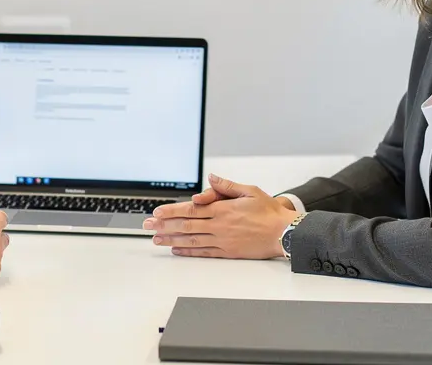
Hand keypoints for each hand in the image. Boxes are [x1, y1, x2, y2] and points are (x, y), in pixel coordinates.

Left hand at [143, 173, 298, 258]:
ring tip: (156, 239)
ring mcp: (222, 240)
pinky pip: (203, 252)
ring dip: (171, 239)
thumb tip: (210, 177)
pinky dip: (188, 251)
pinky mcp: (227, 252)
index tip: (156, 212)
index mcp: (222, 209)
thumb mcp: (249, 191)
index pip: (190, 209)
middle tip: (147, 226)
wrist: (284, 233)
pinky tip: (176, 249)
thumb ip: (227, 186)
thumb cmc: (268, 211)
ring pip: (191, 239)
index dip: (171, 211)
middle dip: (164, 225)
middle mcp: (219, 225)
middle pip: (185, 224)